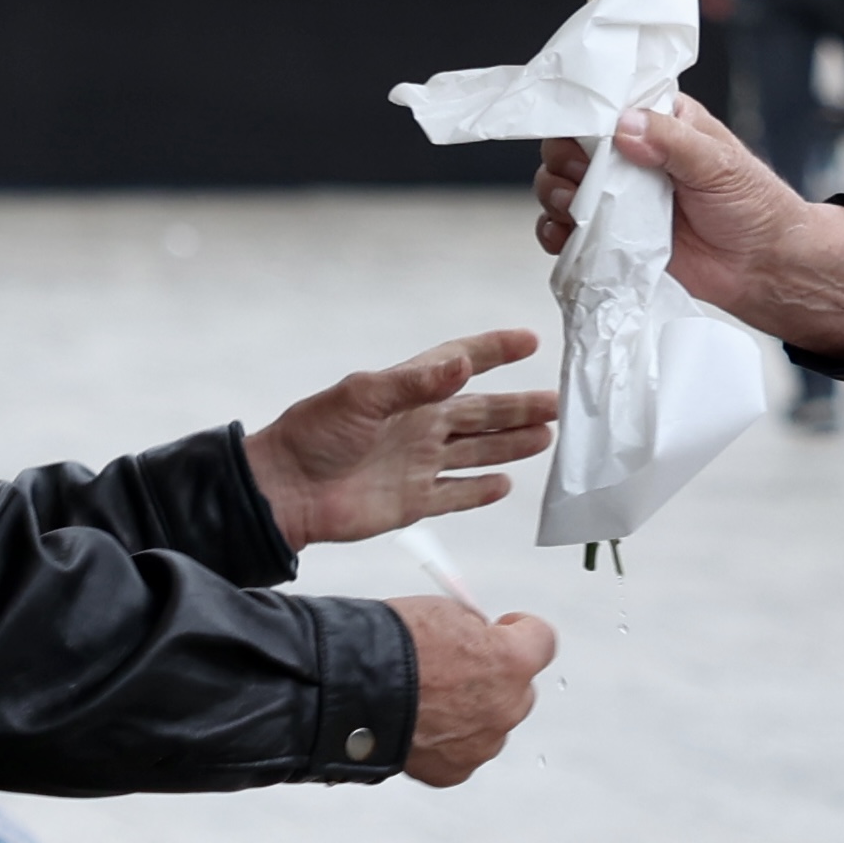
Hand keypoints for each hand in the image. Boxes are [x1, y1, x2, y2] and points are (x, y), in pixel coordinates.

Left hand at [248, 330, 557, 548]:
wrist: (286, 492)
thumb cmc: (313, 435)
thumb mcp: (362, 397)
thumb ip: (414, 383)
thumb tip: (462, 365)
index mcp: (408, 393)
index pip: (460, 364)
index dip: (494, 351)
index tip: (529, 340)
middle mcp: (419, 426)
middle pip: (481, 413)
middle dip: (519, 407)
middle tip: (558, 403)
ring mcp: (419, 464)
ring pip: (478, 452)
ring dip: (511, 444)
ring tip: (546, 437)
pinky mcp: (414, 502)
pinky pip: (456, 495)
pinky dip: (481, 491)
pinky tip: (506, 485)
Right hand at [391, 597, 555, 785]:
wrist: (350, 689)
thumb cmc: (391, 647)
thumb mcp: (443, 612)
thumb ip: (473, 629)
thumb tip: (478, 637)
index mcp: (511, 662)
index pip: (542, 642)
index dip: (522, 631)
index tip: (507, 629)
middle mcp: (506, 707)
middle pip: (520, 689)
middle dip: (497, 677)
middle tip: (461, 666)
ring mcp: (483, 743)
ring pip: (491, 724)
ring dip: (472, 712)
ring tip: (429, 698)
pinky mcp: (455, 770)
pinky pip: (463, 751)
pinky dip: (447, 740)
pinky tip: (420, 722)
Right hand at [532, 95, 843, 357]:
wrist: (764, 268)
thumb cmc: (753, 206)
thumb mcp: (717, 161)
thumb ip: (670, 140)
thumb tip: (623, 127)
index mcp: (658, 123)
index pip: (603, 105)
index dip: (582, 116)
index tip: (580, 135)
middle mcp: (631, 157)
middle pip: (570, 146)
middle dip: (563, 160)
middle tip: (582, 176)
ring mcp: (619, 198)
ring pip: (562, 186)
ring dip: (556, 195)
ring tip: (576, 206)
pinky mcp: (613, 237)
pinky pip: (568, 231)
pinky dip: (557, 233)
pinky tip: (567, 235)